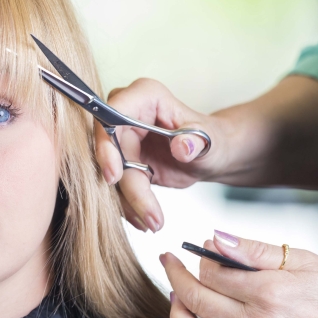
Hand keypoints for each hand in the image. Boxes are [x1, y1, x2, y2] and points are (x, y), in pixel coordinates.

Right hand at [95, 79, 225, 231]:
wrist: (209, 157)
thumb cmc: (212, 140)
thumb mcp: (209, 142)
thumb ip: (196, 141)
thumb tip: (181, 147)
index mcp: (144, 96)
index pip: (111, 117)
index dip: (106, 146)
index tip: (113, 176)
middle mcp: (126, 113)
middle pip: (109, 151)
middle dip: (125, 185)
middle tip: (147, 214)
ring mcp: (120, 137)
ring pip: (109, 172)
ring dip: (128, 201)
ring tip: (153, 221)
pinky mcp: (119, 159)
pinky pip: (115, 183)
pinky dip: (129, 204)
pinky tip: (146, 217)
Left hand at [161, 230, 317, 317]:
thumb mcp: (300, 260)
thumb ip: (253, 250)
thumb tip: (216, 239)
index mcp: (270, 294)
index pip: (212, 274)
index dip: (198, 259)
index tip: (196, 249)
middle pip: (198, 302)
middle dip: (176, 278)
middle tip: (170, 264)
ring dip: (178, 316)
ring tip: (175, 297)